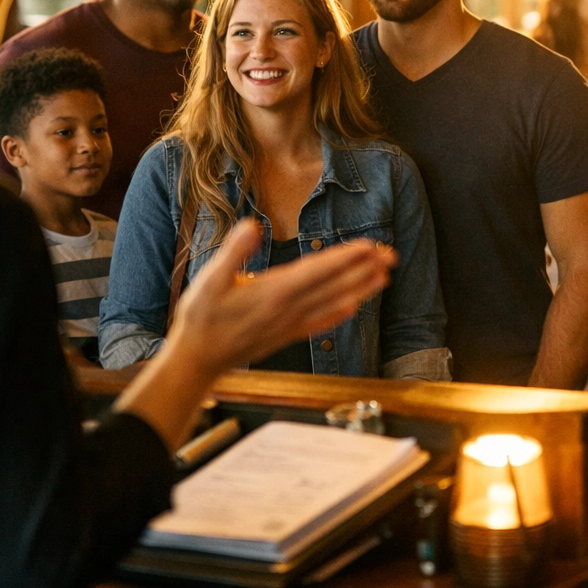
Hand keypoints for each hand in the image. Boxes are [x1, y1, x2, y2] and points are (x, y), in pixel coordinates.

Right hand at [169, 219, 395, 374]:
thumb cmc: (200, 319)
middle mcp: (287, 309)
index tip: (370, 247)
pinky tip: (352, 309)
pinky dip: (338, 314)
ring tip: (384, 278)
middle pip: (334, 286)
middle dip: (364, 270)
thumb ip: (233, 252)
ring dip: (360, 289)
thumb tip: (252, 226)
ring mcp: (289, 325)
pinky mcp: (285, 336)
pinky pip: (319, 323)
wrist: (196, 361)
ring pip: (333, 303)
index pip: (318, 270)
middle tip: (391, 256)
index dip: (346, 257)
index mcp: (273, 292)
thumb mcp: (208, 279)